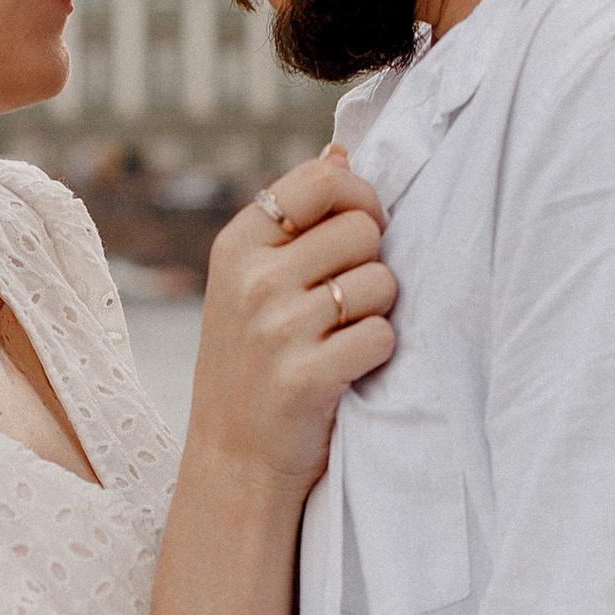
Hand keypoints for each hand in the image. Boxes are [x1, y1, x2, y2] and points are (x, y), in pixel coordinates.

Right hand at [185, 149, 397, 497]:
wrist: (232, 463)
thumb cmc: (253, 365)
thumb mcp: (250, 283)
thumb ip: (294, 219)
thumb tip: (341, 151)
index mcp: (237, 245)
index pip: (324, 180)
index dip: (361, 198)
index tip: (362, 230)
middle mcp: (252, 281)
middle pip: (363, 229)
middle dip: (372, 262)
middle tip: (348, 302)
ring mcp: (277, 329)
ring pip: (381, 282)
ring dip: (379, 312)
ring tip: (343, 338)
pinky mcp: (306, 377)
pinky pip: (382, 335)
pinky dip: (378, 354)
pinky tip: (348, 370)